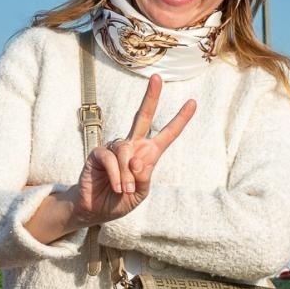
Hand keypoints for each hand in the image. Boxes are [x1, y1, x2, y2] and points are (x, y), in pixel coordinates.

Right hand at [72, 76, 195, 225]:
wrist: (97, 210)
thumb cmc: (121, 200)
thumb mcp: (140, 193)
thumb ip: (143, 177)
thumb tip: (136, 162)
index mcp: (147, 155)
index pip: (166, 134)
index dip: (180, 120)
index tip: (193, 103)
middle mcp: (132, 146)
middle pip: (143, 116)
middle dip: (151, 97)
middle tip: (157, 78)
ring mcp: (114, 148)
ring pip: (126, 149)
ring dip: (127, 174)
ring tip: (124, 190)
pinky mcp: (98, 153)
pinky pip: (110, 157)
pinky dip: (116, 174)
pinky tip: (116, 186)